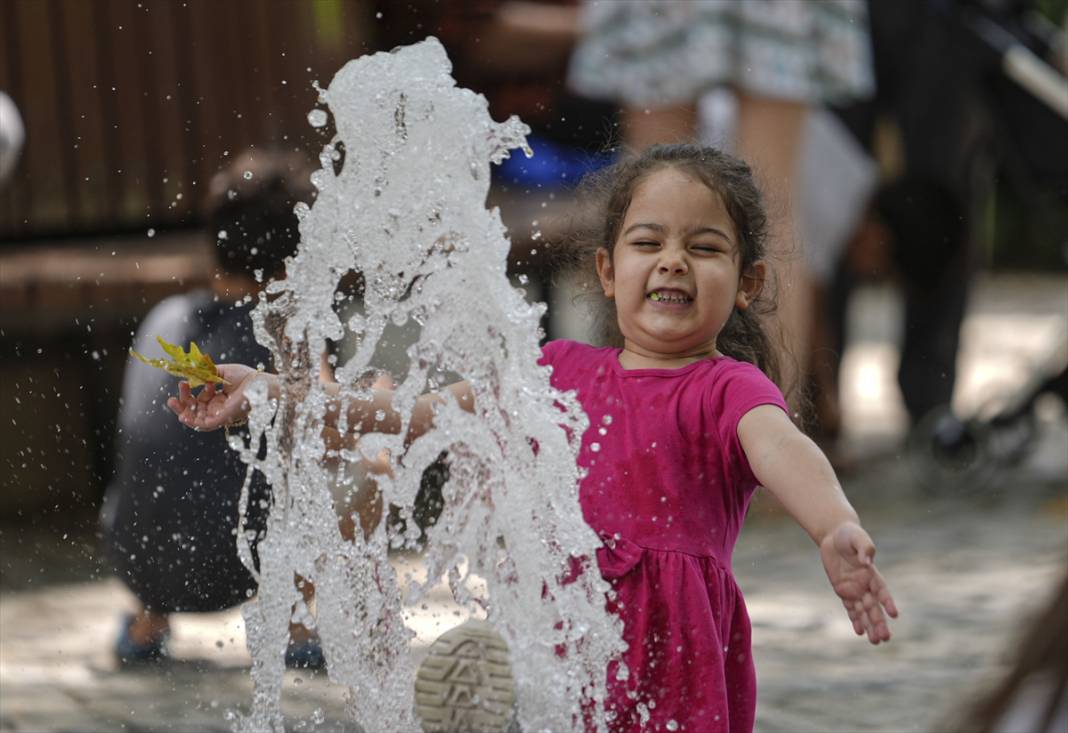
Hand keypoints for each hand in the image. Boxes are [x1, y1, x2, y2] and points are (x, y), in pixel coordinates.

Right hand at [166, 363, 268, 430]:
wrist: (261, 384)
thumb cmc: (247, 378)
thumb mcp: (222, 372)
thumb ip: (206, 371)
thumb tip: (190, 368)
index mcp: (218, 398)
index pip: (198, 399)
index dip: (188, 392)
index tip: (183, 382)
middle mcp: (218, 408)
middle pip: (194, 410)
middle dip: (182, 402)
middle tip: (174, 394)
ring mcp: (219, 414)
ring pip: (196, 418)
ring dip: (183, 411)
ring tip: (173, 402)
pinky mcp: (222, 419)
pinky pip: (204, 425)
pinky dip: (192, 422)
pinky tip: (183, 415)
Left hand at [820, 522, 898, 643]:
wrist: (834, 536)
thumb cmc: (850, 535)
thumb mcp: (857, 537)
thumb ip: (864, 548)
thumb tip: (866, 561)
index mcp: (872, 573)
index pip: (882, 591)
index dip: (887, 602)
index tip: (894, 614)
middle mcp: (865, 584)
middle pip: (874, 607)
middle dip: (880, 622)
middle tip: (886, 638)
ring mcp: (855, 589)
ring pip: (864, 611)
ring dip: (869, 625)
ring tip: (875, 641)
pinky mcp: (843, 590)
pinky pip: (850, 607)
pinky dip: (855, 619)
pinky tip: (860, 631)